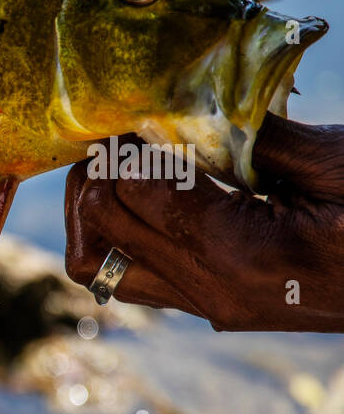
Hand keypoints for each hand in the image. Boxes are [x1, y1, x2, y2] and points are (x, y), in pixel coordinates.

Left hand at [64, 115, 343, 330]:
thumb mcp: (335, 162)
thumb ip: (251, 136)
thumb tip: (179, 104)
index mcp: (238, 255)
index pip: (133, 192)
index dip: (125, 143)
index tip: (138, 109)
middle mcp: (211, 292)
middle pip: (100, 229)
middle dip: (99, 173)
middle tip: (125, 130)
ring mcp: (210, 308)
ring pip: (98, 266)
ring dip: (95, 211)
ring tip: (126, 164)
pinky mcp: (214, 309)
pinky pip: (131, 278)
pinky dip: (121, 234)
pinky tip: (151, 194)